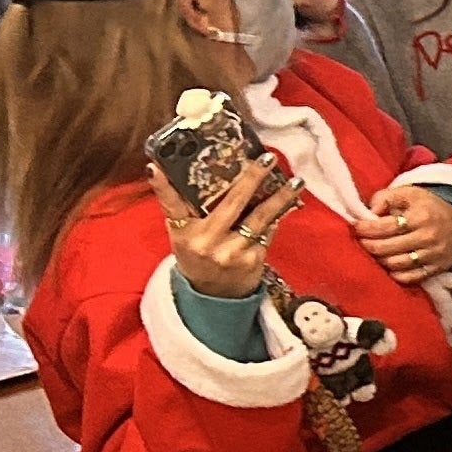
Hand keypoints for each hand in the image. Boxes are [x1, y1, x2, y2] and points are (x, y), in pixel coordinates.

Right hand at [154, 161, 306, 300]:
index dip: (162, 187)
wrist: (213, 294)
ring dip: (280, 197)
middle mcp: (206, 243)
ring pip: (259, 217)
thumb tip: (167, 169)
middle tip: (267, 157)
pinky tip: (290, 201)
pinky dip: (278, 216)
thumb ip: (180, 206)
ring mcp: (231, 252)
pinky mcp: (252, 260)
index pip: (171, 204)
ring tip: (296, 180)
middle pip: (231, 203)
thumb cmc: (197, 254)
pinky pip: (268, 232)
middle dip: (251, 178)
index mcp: (184, 233)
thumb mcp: (182, 233)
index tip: (155, 166)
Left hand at [356, 182, 451, 283]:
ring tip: (375, 252)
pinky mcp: (437, 268)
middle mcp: (427, 237)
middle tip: (362, 240)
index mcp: (420, 216)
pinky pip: (410, 278)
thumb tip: (369, 211)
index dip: (365, 228)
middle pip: (387, 248)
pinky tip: (389, 265)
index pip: (385, 227)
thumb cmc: (431, 205)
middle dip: (368, 245)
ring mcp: (433, 255)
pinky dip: (396, 274)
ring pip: (396, 264)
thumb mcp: (411, 192)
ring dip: (380, 259)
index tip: (357, 227)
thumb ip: (386, 197)